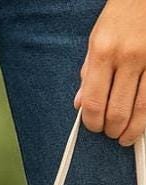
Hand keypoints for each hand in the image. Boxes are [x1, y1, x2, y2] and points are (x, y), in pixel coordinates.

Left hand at [76, 0, 145, 145]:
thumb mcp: (97, 39)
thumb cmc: (122, 13)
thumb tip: (80, 105)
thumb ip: (88, 73)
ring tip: (127, 137)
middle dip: (112, 130)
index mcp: (103, 51)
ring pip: (142, 108)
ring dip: (133, 130)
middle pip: (118, 110)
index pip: (94, 102)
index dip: (92, 123)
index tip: (94, 128)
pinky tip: (143, 120)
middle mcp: (128, 56)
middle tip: (111, 134)